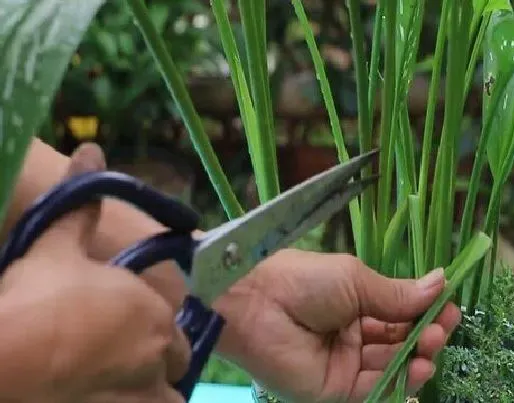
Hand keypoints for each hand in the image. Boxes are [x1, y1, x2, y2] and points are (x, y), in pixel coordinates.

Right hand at [0, 145, 188, 402]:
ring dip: (148, 394)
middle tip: (123, 365)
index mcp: (152, 317)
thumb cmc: (35, 296)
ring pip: (163, 401)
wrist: (2, 356)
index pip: (175, 337)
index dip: (157, 338)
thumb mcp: (55, 245)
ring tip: (115, 386)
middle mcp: (156, 361)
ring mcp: (139, 400)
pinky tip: (98, 395)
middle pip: (172, 371)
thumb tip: (91, 149)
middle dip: (155, 368)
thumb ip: (80, 204)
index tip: (131, 337)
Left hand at [215, 249, 460, 401]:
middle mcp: (351, 335)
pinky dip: (399, 383)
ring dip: (417, 358)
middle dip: (424, 335)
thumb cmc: (305, 281)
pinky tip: (419, 369)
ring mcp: (343, 364)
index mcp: (353, 304)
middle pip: (398, 342)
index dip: (424, 312)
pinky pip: (373, 390)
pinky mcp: (334, 389)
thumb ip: (397, 293)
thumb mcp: (355, 280)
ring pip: (390, 367)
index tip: (450, 306)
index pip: (397, 313)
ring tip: (432, 344)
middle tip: (442, 327)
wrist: (256, 303)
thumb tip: (440, 281)